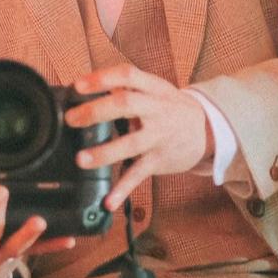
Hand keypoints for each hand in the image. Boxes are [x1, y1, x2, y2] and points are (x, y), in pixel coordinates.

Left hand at [66, 65, 212, 210]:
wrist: (206, 130)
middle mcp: (157, 110)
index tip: (78, 85)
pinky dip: (123, 189)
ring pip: (131, 143)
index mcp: (153, 88)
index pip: (127, 75)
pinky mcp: (159, 160)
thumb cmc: (170, 107)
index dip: (102, 78)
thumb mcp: (155, 89)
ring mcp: (159, 136)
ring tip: (81, 159)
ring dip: (105, 152)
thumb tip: (84, 86)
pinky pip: (139, 175)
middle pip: (126, 104)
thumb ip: (126, 87)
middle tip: (71, 119)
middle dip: (96, 111)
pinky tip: (108, 201)